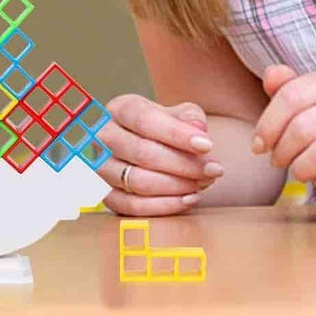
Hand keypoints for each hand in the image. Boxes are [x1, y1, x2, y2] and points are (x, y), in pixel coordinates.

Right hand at [97, 94, 223, 215]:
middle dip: (184, 164)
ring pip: (138, 181)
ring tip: (203, 183)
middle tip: (214, 170)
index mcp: (119, 109)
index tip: (207, 145)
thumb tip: (198, 129)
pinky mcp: (106, 196)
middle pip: (142, 152)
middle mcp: (103, 136)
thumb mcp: (179, 114)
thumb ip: (190, 117)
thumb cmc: (165, 129)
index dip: (176, 134)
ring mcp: (101, 167)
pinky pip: (132, 207)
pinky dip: (164, 206)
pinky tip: (189, 199)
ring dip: (177, 186)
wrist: (150, 147)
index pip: (144, 120)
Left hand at [253, 64, 315, 198]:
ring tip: (299, 172)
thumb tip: (272, 75)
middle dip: (282, 149)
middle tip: (278, 162)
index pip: (292, 96)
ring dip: (301, 169)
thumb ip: (287, 89)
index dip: (267, 124)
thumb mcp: (308, 108)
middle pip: (304, 125)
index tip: (258, 145)